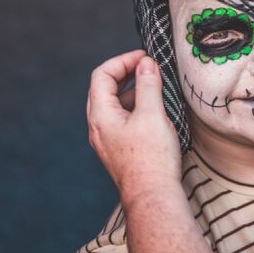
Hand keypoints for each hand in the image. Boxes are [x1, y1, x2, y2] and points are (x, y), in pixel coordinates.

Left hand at [86, 50, 181, 197]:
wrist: (152, 196)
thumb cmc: (151, 158)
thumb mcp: (152, 114)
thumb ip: (148, 84)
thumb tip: (146, 63)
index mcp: (100, 115)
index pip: (102, 75)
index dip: (122, 61)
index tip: (144, 57)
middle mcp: (98, 127)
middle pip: (104, 89)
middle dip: (126, 74)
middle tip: (148, 67)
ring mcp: (107, 140)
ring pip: (114, 106)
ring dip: (132, 91)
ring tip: (155, 87)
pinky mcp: (119, 150)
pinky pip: (122, 120)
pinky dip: (135, 108)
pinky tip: (154, 111)